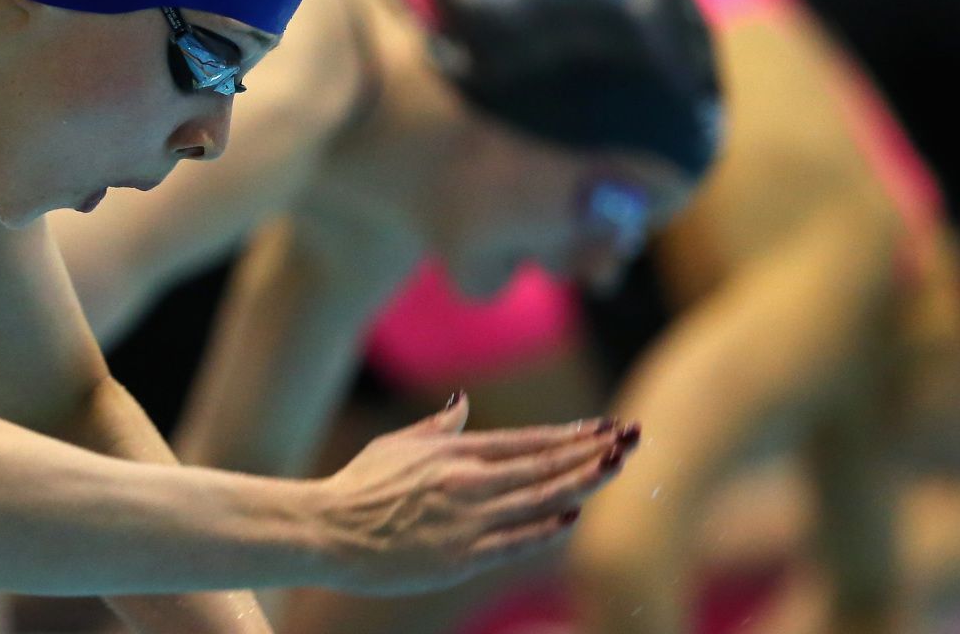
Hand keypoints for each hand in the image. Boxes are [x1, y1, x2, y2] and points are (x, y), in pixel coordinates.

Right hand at [315, 394, 635, 594]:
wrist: (327, 531)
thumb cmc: (357, 486)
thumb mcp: (397, 444)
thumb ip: (439, 427)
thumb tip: (463, 402)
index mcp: (456, 452)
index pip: (530, 440)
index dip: (573, 433)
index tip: (607, 425)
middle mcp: (469, 482)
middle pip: (546, 464)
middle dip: (594, 450)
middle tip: (632, 438)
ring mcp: (468, 520)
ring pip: (540, 499)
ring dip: (584, 482)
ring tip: (618, 467)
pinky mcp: (461, 557)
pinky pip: (516, 541)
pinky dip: (547, 528)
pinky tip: (574, 515)